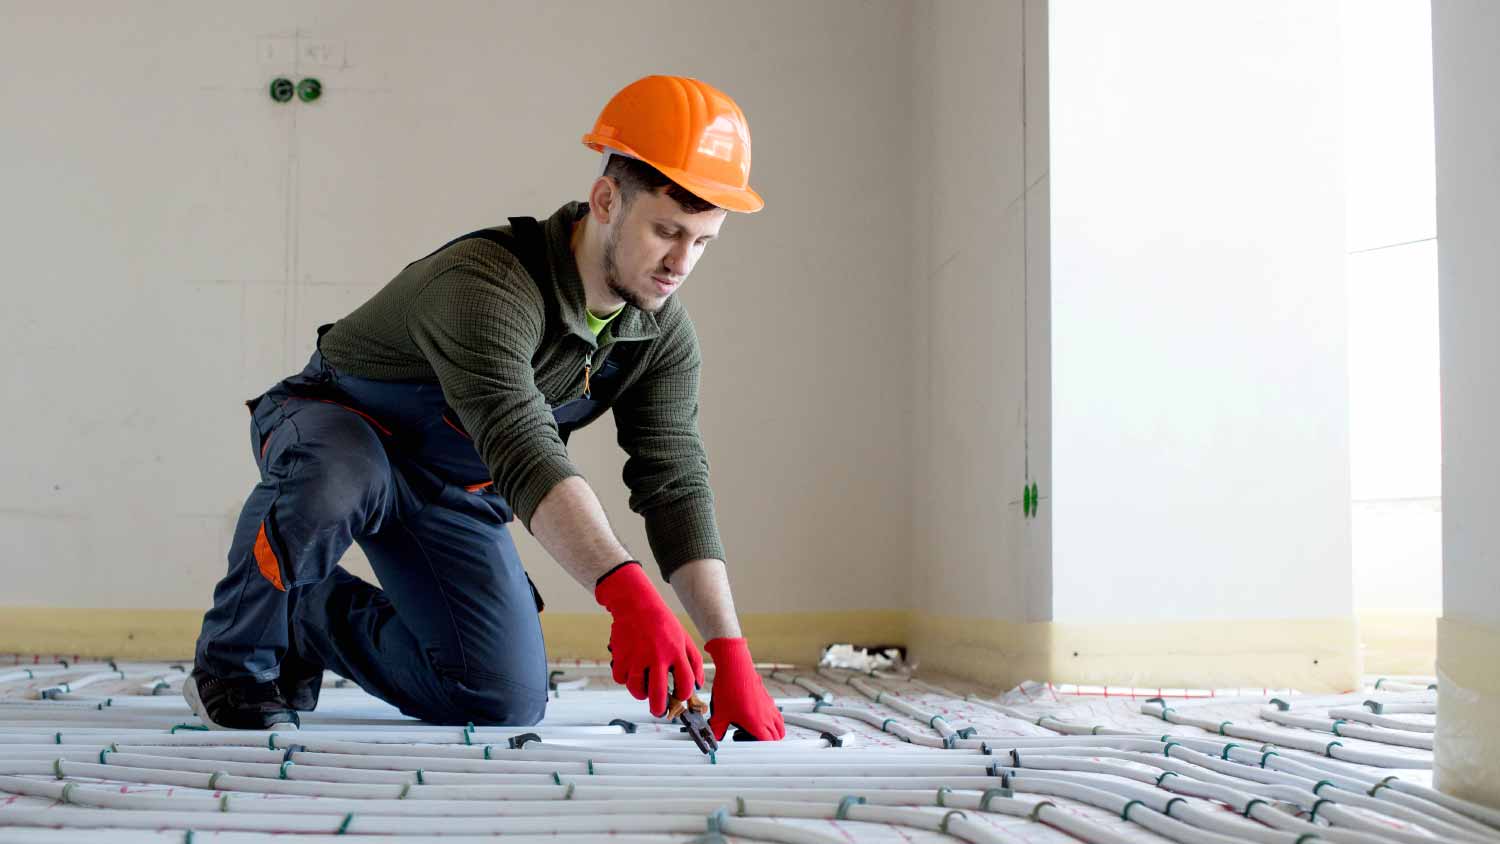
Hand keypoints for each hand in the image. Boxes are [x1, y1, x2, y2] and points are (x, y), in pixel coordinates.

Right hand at [594, 561, 704, 716]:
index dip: (684, 695)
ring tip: (644, 690)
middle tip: (659, 710)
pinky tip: (631, 671)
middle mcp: (657, 656)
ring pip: (638, 691)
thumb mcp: (684, 638)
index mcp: (676, 652)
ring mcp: (637, 657)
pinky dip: (625, 679)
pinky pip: (621, 679)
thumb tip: (698, 685)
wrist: (636, 603)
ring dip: (641, 694)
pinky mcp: (621, 656)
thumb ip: (694, 661)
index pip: (685, 684)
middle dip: (660, 709)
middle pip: (659, 695)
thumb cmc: (662, 622)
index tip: (680, 695)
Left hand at [705, 637, 784, 740]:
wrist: (735, 667)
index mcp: (758, 724)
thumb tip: (715, 737)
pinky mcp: (767, 698)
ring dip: (772, 730)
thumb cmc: (730, 688)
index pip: (769, 743)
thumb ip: (717, 729)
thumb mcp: (719, 714)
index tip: (746, 743)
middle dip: (765, 741)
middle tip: (747, 735)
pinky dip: (771, 719)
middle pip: (777, 736)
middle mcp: (767, 716)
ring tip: (754, 728)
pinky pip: (776, 713)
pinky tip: (755, 714)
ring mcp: (769, 706)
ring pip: (779, 725)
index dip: (759, 747)